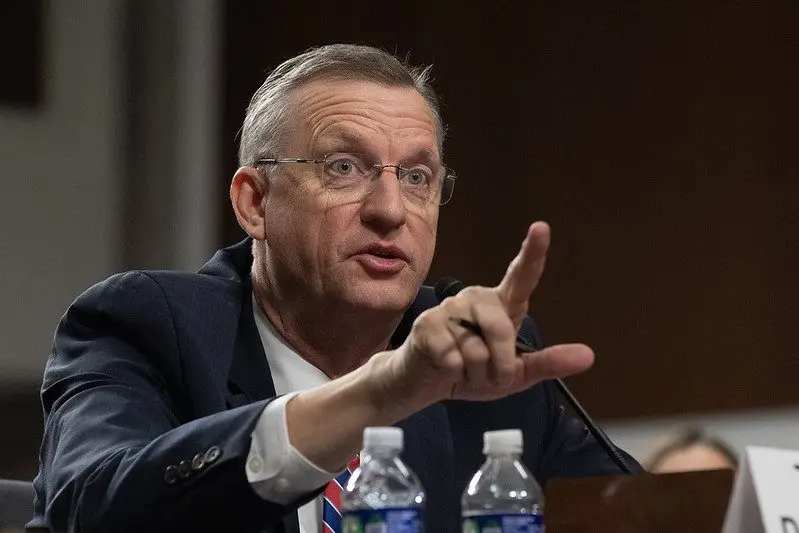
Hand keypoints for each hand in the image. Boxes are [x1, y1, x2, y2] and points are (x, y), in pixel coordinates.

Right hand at [386, 221, 593, 404]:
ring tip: (463, 369)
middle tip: (488, 375)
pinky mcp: (427, 323)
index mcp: (502, 306)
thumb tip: (589, 356)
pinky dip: (455, 374)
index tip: (541, 227)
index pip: (521, 278)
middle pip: (500, 329)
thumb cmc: (474, 371)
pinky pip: (453, 358)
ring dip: (475, 374)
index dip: (533, 253)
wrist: (427, 383)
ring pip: (476, 351)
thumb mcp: (517, 375)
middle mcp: (477, 299)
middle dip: (500, 365)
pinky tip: (444, 367)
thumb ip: (549, 363)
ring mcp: (449, 308)